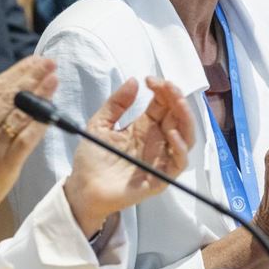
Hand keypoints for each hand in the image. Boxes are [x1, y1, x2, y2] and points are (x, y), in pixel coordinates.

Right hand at [0, 57, 56, 224]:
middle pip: (10, 97)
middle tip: (50, 63)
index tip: (35, 60)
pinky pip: (28, 138)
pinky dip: (41, 123)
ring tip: (54, 79)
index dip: (18, 71)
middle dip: (32, 77)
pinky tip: (52, 111)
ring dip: (40, 95)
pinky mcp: (7, 161)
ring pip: (20, 114)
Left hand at [64, 77, 194, 237]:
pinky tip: (172, 133)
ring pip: (186, 137)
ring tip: (177, 102)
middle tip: (167, 86)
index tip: (150, 79)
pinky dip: (180, 147)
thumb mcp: (99, 124)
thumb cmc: (92, 158)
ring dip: (185, 117)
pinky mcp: (161, 177)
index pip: (164, 104)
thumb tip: (133, 80)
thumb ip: (116, 104)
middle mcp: (157, 141)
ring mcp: (161, 158)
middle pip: (178, 116)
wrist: (82, 188)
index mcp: (145, 127)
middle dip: (177, 98)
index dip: (162, 89)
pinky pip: (179, 162)